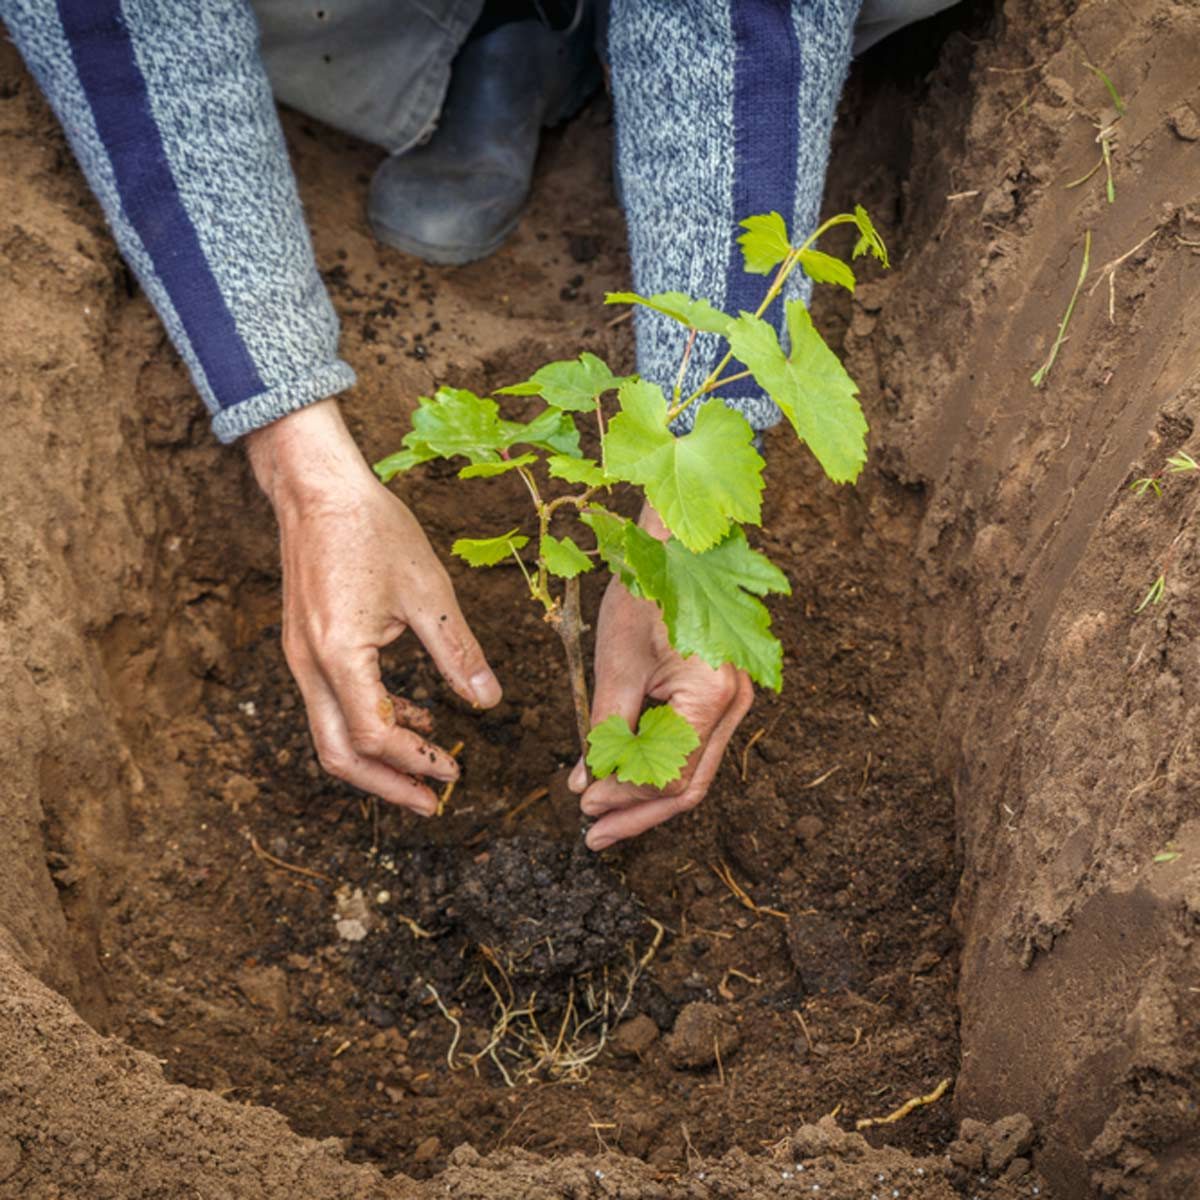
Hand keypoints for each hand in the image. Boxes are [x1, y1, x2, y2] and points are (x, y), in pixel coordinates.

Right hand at [246, 399, 501, 814]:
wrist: (316, 489)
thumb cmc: (372, 530)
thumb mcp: (428, 592)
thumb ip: (458, 653)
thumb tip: (490, 703)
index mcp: (340, 654)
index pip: (375, 735)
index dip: (416, 761)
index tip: (454, 772)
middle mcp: (309, 666)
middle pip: (339, 754)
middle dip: (387, 785)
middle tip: (431, 803)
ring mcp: (300, 658)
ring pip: (330, 734)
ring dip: (377, 760)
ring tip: (428, 767)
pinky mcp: (304, 647)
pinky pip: (331, 704)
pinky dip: (368, 722)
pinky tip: (411, 716)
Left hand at [568, 506, 753, 850]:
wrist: (674, 546)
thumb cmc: (645, 593)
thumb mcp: (616, 665)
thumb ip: (604, 730)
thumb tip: (588, 785)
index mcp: (714, 697)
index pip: (671, 777)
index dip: (626, 799)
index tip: (585, 807)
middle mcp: (736, 705)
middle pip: (690, 786)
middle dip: (638, 813)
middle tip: (594, 836)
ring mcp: (733, 702)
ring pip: (693, 771)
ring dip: (646, 797)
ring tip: (603, 817)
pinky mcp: (719, 695)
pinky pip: (691, 747)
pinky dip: (657, 767)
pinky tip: (623, 779)